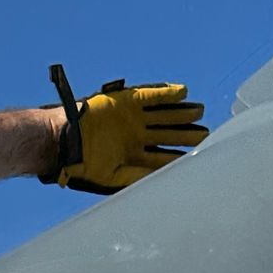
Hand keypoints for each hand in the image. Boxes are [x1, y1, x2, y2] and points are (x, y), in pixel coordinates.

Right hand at [49, 67, 206, 194]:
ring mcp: (134, 117)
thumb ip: (140, 176)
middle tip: (206, 134)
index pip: (165, 155)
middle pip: (169, 133)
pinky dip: (167, 94)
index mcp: (135, 154)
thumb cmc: (87, 163)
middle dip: (187, 134)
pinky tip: (183, 93)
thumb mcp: (116, 176)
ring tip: (199, 112)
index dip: (182, 155)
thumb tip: (165, 179)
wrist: (66, 140)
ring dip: (182, 113)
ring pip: (164, 114)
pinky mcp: (128, 101)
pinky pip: (152, 96)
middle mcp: (138, 135)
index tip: (201, 157)